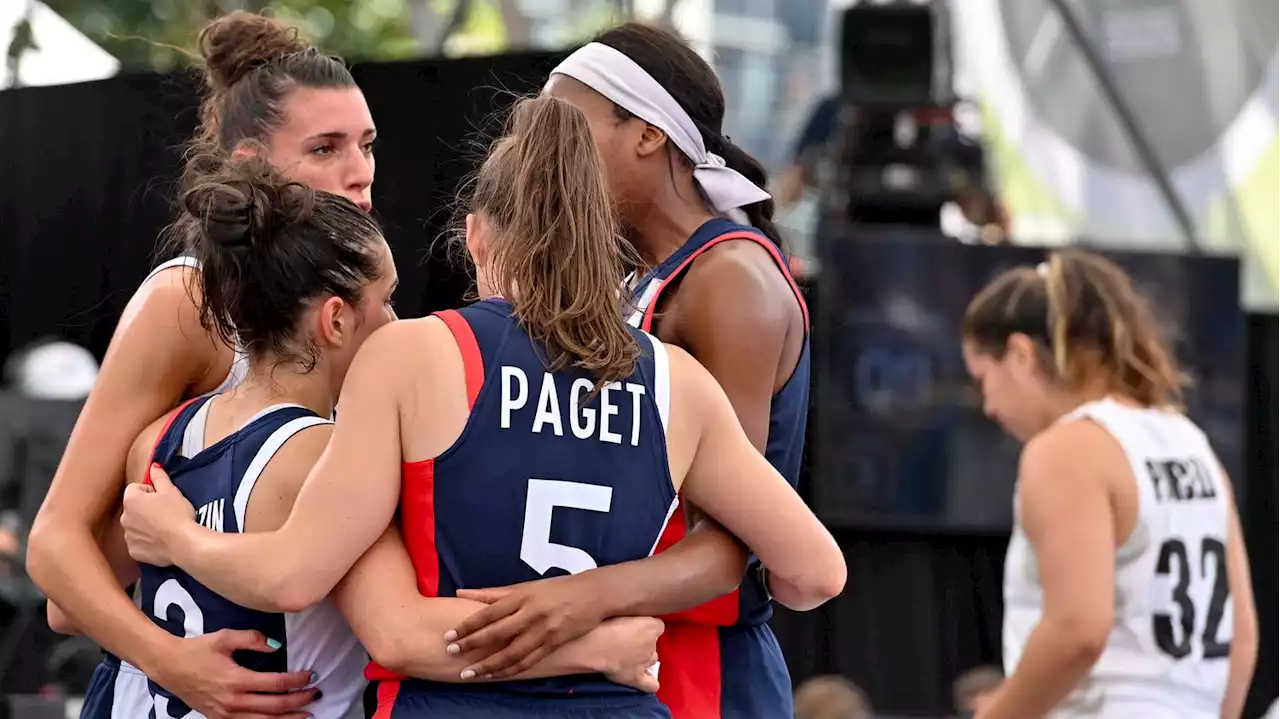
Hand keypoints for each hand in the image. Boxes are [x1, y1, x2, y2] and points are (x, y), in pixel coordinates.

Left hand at [122, 464, 195, 566]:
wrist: (184, 544)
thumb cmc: (178, 516)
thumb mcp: (171, 491)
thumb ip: (159, 477)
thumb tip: (153, 466)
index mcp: (131, 500)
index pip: (135, 488)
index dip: (150, 491)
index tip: (162, 498)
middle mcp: (124, 518)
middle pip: (134, 507)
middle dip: (146, 508)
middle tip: (165, 512)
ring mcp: (128, 536)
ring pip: (135, 525)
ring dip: (145, 524)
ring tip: (164, 527)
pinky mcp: (133, 551)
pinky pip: (138, 541)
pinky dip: (146, 540)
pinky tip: (160, 539)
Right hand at [146, 629, 316, 718]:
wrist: (168, 666)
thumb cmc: (197, 649)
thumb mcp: (225, 637)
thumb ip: (253, 639)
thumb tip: (277, 646)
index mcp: (236, 680)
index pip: (276, 684)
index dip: (297, 681)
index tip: (311, 676)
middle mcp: (232, 701)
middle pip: (274, 706)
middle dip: (298, 702)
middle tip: (315, 695)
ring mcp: (224, 714)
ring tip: (306, 715)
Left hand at [448, 573, 609, 678]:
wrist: (594, 594)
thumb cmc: (556, 588)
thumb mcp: (525, 586)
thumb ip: (492, 593)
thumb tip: (461, 593)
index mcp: (521, 596)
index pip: (488, 613)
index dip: (467, 626)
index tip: (449, 636)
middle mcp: (531, 613)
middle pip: (496, 633)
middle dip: (472, 645)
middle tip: (452, 654)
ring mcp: (543, 630)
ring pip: (511, 652)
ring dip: (488, 665)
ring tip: (470, 674)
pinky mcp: (554, 643)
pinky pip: (529, 661)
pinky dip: (510, 670)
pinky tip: (496, 676)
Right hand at [598, 617, 662, 692]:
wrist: (593, 644)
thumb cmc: (602, 622)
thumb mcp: (620, 608)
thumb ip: (631, 614)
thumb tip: (630, 616)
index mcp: (650, 625)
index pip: (658, 625)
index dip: (647, 626)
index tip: (635, 625)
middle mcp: (651, 644)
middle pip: (653, 643)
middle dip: (643, 642)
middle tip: (627, 640)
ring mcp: (645, 662)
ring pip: (652, 659)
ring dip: (644, 657)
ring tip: (630, 656)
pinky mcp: (635, 677)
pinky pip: (650, 684)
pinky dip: (650, 683)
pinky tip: (646, 679)